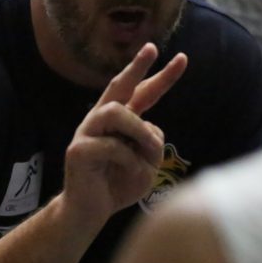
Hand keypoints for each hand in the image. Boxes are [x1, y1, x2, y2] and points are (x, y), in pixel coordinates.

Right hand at [62, 43, 187, 226]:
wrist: (88, 213)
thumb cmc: (117, 187)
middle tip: (152, 49)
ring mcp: (86, 133)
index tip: (183, 58)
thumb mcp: (146, 165)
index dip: (161, 76)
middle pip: (118, 86)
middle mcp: (101, 121)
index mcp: (119, 123)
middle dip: (136, 66)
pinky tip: (130, 174)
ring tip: (150, 151)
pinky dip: (129, 161)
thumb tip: (151, 131)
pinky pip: (112, 146)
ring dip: (139, 131)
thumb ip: (152, 144)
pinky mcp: (78, 151)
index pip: (142, 93)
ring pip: (116, 111)